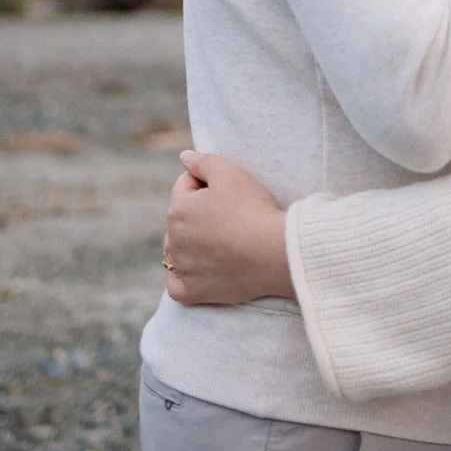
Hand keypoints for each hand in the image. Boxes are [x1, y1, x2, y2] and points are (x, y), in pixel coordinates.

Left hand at [163, 152, 294, 305]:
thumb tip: (184, 157)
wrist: (277, 253)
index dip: (208, 184)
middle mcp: (173, 240)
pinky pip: (177, 286)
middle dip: (198, 215)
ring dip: (192, 245)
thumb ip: (202, 161)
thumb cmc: (254, 210)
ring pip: (177, 252)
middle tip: (231, 217)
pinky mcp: (193, 292)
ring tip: (223, 242)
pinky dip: (184, 279)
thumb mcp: (230, 173)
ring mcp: (182, 268)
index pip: (185, 188)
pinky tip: (201, 271)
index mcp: (177, 210)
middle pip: (181, 220)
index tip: (231, 192)